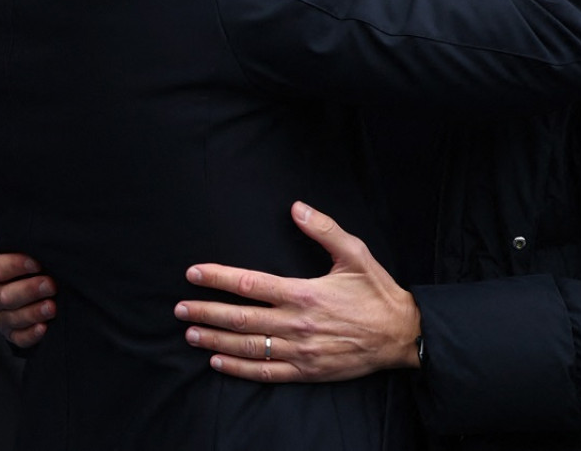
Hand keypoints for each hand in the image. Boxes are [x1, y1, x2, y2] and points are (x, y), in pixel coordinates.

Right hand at [0, 181, 56, 346]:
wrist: (15, 280)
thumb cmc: (5, 249)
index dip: (14, 266)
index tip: (36, 261)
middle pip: (6, 296)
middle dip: (29, 290)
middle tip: (52, 283)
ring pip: (13, 318)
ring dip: (33, 312)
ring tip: (53, 305)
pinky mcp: (11, 331)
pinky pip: (18, 337)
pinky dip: (31, 334)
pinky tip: (45, 328)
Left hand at [175, 202, 419, 382]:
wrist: (401, 335)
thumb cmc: (377, 293)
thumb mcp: (355, 254)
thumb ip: (324, 230)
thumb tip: (296, 208)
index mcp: (304, 293)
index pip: (250, 284)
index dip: (218, 278)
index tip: (193, 274)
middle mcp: (296, 323)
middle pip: (239, 318)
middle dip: (205, 312)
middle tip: (180, 309)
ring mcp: (299, 350)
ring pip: (246, 347)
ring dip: (214, 341)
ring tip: (190, 334)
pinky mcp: (306, 371)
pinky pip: (264, 372)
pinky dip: (238, 369)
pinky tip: (218, 363)